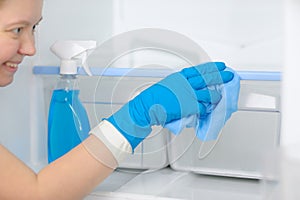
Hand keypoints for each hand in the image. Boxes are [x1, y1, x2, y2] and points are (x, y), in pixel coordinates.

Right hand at [106, 62, 233, 148]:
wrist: (147, 107)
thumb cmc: (154, 98)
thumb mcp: (167, 86)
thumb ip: (179, 86)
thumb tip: (188, 89)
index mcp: (180, 77)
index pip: (200, 70)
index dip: (212, 67)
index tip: (221, 66)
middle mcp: (185, 84)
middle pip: (208, 78)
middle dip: (221, 77)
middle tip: (230, 76)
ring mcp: (188, 94)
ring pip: (208, 94)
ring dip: (215, 97)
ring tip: (219, 97)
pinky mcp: (189, 106)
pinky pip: (202, 108)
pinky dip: (205, 110)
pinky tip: (207, 111)